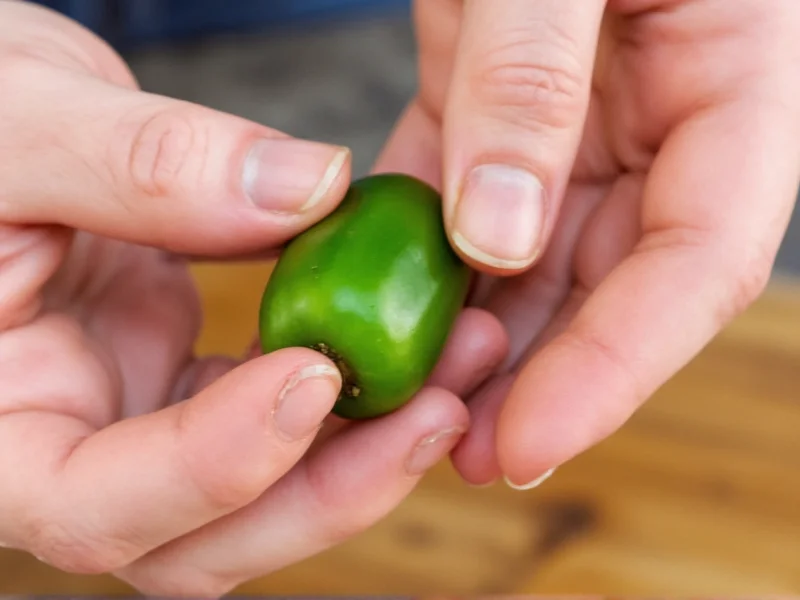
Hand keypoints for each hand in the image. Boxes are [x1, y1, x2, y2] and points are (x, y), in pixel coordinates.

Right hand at [0, 2, 507, 594]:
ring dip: (370, 441)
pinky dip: (354, 388)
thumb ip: (146, 164)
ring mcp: (139, 420)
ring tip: (461, 356)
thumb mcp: (20, 120)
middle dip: (332, 486)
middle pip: (205, 538)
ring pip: (264, 490)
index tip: (312, 373)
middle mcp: (68, 446)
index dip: (214, 462)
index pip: (93, 504)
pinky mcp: (192, 382)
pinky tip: (418, 332)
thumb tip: (311, 191)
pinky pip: (285, 412)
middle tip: (438, 409)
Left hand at [376, 0, 799, 486]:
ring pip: (541, 260)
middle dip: (548, 377)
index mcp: (735, 75)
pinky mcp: (497, 107)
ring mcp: (580, 118)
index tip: (530, 441)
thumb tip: (499, 236)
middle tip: (469, 455)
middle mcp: (665, 113)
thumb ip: (535, 79)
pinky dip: (430, 262)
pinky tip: (385, 305)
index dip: (621, 365)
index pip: (701, 258)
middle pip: (618, 281)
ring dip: (486, 337)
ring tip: (423, 402)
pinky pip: (467, 205)